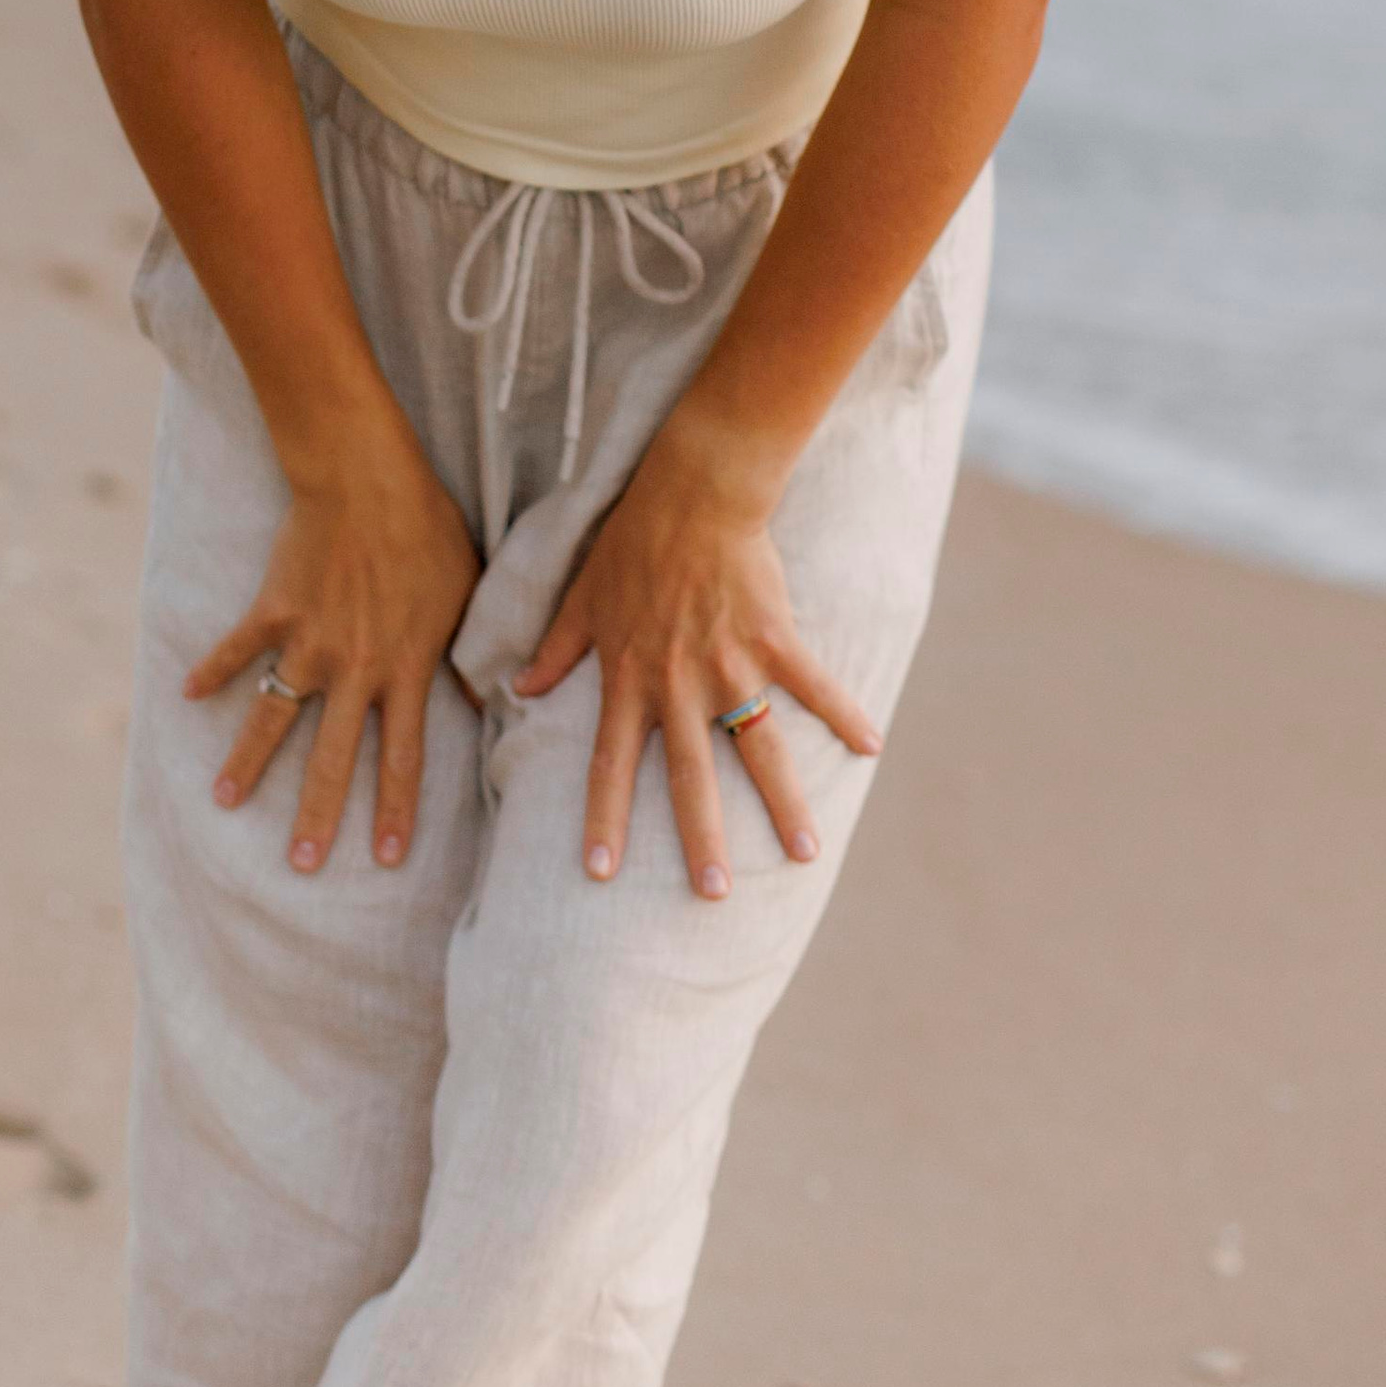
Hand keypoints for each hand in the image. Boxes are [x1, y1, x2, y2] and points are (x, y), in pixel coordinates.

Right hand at [185, 430, 479, 874]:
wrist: (368, 476)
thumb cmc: (428, 528)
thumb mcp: (466, 592)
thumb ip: (470, 651)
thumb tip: (490, 698)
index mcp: (405, 667)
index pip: (403, 757)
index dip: (396, 811)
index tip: (386, 859)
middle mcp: (354, 667)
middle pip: (332, 757)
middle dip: (317, 815)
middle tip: (303, 864)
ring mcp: (308, 640)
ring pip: (273, 716)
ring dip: (248, 762)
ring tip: (225, 801)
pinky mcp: (274, 609)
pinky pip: (237, 648)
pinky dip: (212, 669)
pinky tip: (187, 694)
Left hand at [512, 439, 879, 898]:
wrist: (690, 491)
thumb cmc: (631, 542)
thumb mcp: (581, 598)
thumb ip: (554, 651)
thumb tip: (515, 689)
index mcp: (628, 677)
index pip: (608, 761)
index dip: (603, 817)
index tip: (599, 873)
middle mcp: (677, 682)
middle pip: (688, 773)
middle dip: (700, 838)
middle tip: (712, 895)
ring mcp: (729, 663)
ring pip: (757, 746)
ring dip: (781, 803)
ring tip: (803, 855)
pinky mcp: (773, 638)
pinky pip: (812, 685)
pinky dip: (843, 713)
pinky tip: (870, 747)